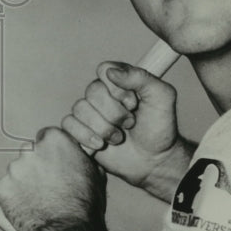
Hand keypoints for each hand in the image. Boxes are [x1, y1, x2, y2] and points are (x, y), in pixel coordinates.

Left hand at [0, 127, 105, 230]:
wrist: (68, 229)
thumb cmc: (85, 201)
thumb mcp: (93, 171)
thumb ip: (81, 157)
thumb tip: (81, 154)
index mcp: (54, 140)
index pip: (46, 136)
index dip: (50, 150)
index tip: (54, 161)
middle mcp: (30, 150)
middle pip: (29, 153)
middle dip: (35, 165)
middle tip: (47, 183)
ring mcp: (13, 170)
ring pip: (16, 172)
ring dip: (23, 182)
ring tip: (37, 201)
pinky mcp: (1, 190)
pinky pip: (4, 191)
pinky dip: (11, 199)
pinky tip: (26, 210)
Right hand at [61, 62, 192, 197]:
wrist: (153, 161)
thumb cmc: (159, 128)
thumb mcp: (162, 97)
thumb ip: (141, 78)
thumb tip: (111, 71)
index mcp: (120, 81)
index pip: (104, 70)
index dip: (117, 88)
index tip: (134, 103)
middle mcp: (102, 94)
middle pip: (92, 91)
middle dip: (114, 113)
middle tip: (130, 124)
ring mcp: (90, 112)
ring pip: (80, 109)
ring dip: (103, 127)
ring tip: (118, 138)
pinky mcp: (80, 131)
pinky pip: (68, 124)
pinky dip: (84, 135)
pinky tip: (100, 144)